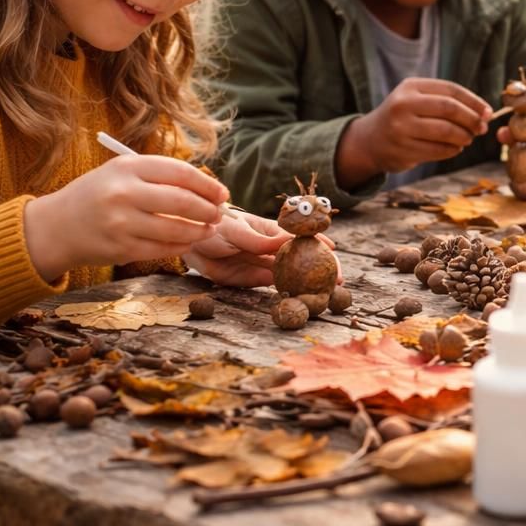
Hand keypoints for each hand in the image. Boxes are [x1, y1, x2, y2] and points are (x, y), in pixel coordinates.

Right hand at [24, 155, 227, 281]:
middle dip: (209, 210)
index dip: (208, 185)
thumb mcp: (122, 173)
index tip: (223, 193)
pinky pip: (163, 249)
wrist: (56, 226)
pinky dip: (182, 246)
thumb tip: (209, 188)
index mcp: (126, 167)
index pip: (180, 173)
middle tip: (219, 213)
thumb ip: (160, 176)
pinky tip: (189, 242)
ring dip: (200, 231)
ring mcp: (120, 223)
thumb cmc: (98, 195)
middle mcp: (123, 193)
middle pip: (182, 201)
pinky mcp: (120, 248)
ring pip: (176, 229)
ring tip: (209, 228)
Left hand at [184, 207, 337, 287]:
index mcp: (271, 231)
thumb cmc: (214, 226)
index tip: (333, 250)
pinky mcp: (250, 280)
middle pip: (301, 259)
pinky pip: (272, 286)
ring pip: (290, 275)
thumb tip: (287, 242)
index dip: (318, 243)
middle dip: (320, 268)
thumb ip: (259, 240)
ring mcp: (262, 265)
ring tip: (325, 294)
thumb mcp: (236, 231)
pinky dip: (286, 293)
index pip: (300, 237)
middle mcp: (271, 249)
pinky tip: (301, 299)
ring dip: (307, 284)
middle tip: (337, 281)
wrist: (188, 240)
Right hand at [336, 78, 491, 186]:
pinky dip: (453, 150)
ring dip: (464, 137)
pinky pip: (438, 150)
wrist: (369, 141)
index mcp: (411, 87)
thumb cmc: (403, 118)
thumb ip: (447, 101)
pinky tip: (455, 148)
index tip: (488, 112)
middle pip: (449, 109)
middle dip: (471, 119)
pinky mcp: (403, 150)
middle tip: (481, 128)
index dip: (474, 102)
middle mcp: (403, 104)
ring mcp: (401, 128)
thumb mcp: (417, 99)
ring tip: (468, 139)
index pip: (451, 90)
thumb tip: (484, 113)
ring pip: (446, 131)